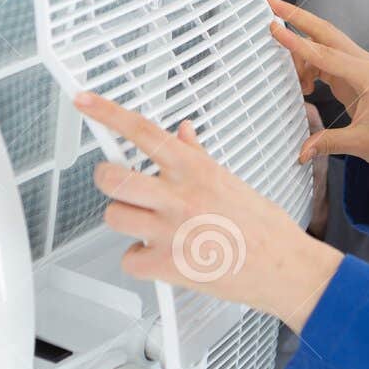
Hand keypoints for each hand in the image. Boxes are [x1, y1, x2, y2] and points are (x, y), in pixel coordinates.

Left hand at [76, 91, 343, 332]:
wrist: (284, 267)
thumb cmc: (264, 227)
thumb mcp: (231, 180)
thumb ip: (198, 156)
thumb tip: (181, 133)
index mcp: (195, 170)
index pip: (143, 131)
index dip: (108, 113)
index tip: (85, 101)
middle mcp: (179, 196)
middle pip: (112, 177)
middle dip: (107, 179)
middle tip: (117, 184)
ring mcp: (170, 231)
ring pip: (113, 216)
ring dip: (124, 221)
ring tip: (146, 226)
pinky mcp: (167, 265)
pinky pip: (128, 259)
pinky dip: (139, 260)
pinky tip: (158, 256)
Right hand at [267, 0, 368, 196]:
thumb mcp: (363, 144)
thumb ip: (329, 143)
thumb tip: (302, 151)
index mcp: (367, 75)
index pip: (326, 55)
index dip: (298, 44)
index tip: (276, 29)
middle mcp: (363, 65)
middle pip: (325, 33)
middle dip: (298, 17)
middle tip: (271, 3)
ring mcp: (358, 68)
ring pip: (323, 46)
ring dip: (301, 51)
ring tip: (286, 72)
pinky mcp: (352, 76)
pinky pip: (325, 61)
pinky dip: (309, 66)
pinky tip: (304, 85)